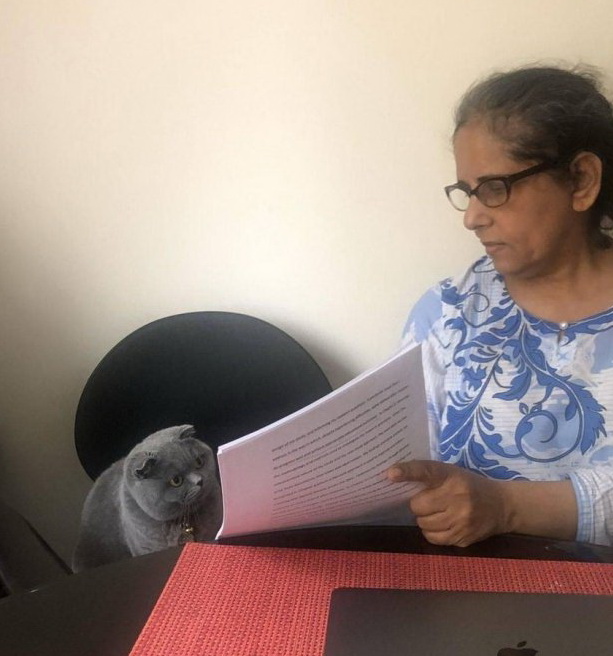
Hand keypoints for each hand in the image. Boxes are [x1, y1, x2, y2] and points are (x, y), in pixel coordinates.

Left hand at [386, 460, 510, 546]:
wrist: (502, 506)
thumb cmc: (469, 486)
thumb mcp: (452, 473)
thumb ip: (429, 477)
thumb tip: (394, 481)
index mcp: (451, 476)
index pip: (426, 471)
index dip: (407, 471)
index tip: (390, 474)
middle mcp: (457, 497)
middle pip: (417, 506)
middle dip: (419, 505)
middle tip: (430, 501)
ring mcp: (461, 520)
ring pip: (423, 524)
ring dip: (425, 520)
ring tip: (438, 513)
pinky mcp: (463, 538)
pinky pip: (433, 538)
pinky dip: (432, 532)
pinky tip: (444, 524)